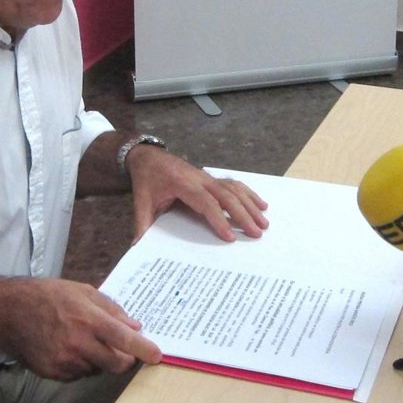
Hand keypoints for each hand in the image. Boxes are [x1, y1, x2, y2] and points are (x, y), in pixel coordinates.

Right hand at [0, 278, 161, 380]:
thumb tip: (136, 327)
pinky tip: (67, 347)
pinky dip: (81, 364)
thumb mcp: (82, 291)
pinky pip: (79, 374)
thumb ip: (112, 309)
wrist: (8, 312)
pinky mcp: (54, 373)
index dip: (144, 350)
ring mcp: (65, 362)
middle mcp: (78, 344)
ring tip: (83, 340)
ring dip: (100, 360)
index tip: (157, 355)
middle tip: (123, 349)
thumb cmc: (47, 296)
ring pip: (97, 370)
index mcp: (88, 319)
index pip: (124, 340)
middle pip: (117, 364)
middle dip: (124, 359)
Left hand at [126, 146, 269, 243]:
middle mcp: (200, 179)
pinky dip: (248, 193)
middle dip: (243, 215)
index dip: (218, 219)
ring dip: (250, 205)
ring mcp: (208, 177)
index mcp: (183, 185)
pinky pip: (234, 184)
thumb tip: (137, 246)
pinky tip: (261, 204)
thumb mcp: (141, 201)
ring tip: (264, 223)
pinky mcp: (211, 177)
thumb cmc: (147, 179)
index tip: (230, 236)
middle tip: (256, 233)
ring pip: (234, 189)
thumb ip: (142, 223)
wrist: (148, 156)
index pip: (205, 203)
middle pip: (226, 196)